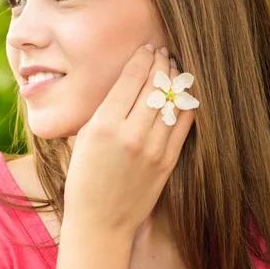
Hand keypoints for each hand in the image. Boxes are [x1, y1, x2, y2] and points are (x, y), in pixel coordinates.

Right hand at [63, 44, 198, 239]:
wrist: (100, 221)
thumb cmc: (84, 178)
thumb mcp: (83, 138)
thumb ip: (104, 109)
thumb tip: (127, 82)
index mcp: (103, 124)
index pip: (131, 77)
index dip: (142, 57)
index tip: (147, 47)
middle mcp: (130, 133)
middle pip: (154, 84)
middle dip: (161, 62)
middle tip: (163, 52)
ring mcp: (153, 148)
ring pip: (172, 101)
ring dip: (175, 80)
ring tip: (175, 68)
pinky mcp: (168, 161)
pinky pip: (183, 124)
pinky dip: (186, 104)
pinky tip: (185, 94)